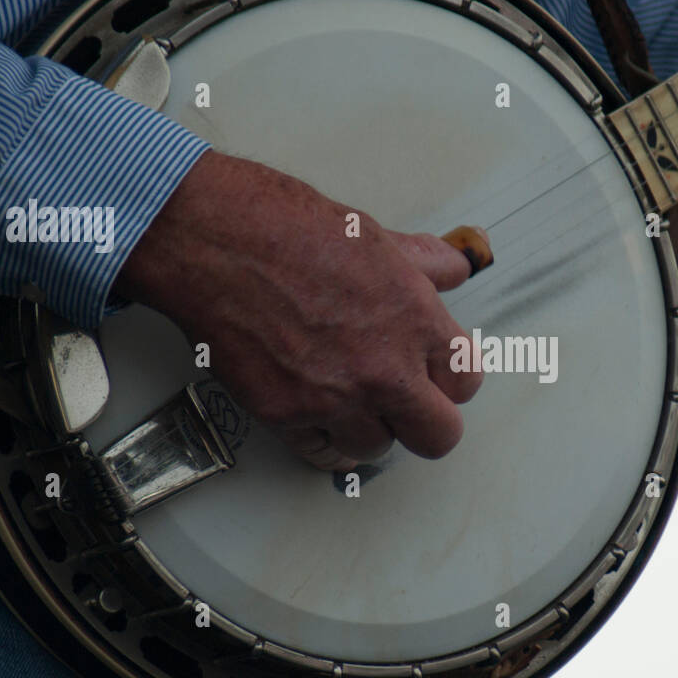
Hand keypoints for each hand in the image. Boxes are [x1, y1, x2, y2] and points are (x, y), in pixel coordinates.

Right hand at [114, 150, 483, 470]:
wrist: (211, 239)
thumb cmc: (280, 226)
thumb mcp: (373, 234)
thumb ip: (422, 262)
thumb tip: (450, 269)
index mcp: (414, 319)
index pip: (466, 381)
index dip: (452, 379)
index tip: (438, 374)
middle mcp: (382, 367)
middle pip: (438, 436)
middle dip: (427, 421)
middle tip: (411, 405)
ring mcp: (334, 397)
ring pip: (377, 448)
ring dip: (369, 428)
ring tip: (355, 401)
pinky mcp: (286, 414)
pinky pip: (321, 451)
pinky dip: (323, 440)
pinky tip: (322, 421)